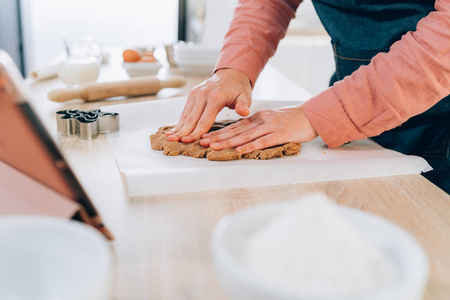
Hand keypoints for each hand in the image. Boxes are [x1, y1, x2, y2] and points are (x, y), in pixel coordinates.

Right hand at [165, 68, 251, 142]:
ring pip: (186, 114)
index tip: (189, 141)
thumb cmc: (238, 88)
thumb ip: (244, 104)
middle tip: (175, 142)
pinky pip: (185, 110)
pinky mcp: (192, 94)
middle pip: (192, 118)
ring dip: (178, 127)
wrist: (231, 74)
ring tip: (171, 138)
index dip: (196, 132)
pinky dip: (180, 121)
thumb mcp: (245, 95)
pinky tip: (175, 130)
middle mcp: (203, 94)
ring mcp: (196, 93)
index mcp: (215, 97)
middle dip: (183, 132)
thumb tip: (244, 112)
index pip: (204, 120)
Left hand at [199, 106, 317, 153]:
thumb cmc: (291, 120)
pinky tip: (240, 150)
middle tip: (202, 143)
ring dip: (229, 142)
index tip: (205, 138)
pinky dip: (251, 146)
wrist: (312, 115)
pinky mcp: (280, 134)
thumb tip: (240, 136)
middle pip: (235, 131)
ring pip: (245, 136)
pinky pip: (263, 141)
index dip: (218, 133)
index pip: (234, 127)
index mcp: (256, 118)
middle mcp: (260, 121)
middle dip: (218, 137)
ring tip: (215, 147)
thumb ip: (256, 127)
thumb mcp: (270, 120)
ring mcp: (270, 127)